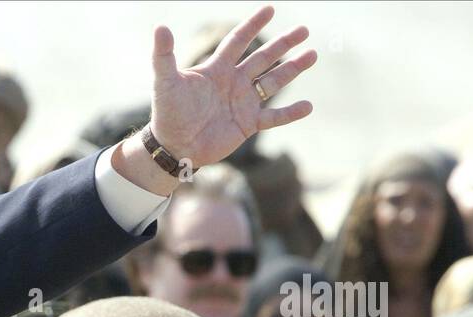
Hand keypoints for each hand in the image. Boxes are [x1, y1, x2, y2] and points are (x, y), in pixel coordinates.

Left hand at [149, 5, 316, 168]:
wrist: (173, 147)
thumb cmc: (167, 114)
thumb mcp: (165, 82)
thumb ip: (164, 55)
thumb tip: (160, 27)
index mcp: (216, 70)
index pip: (238, 41)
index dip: (252, 25)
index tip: (270, 9)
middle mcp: (233, 83)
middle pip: (263, 58)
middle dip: (283, 44)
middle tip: (304, 30)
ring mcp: (242, 104)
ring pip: (272, 83)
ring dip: (292, 69)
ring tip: (312, 55)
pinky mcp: (247, 125)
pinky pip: (273, 117)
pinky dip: (290, 113)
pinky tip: (308, 106)